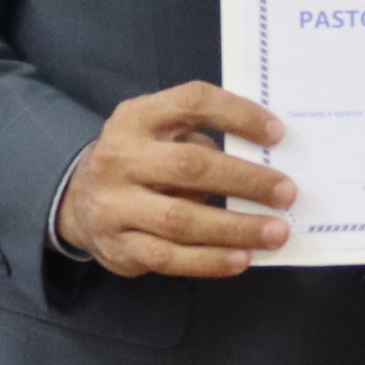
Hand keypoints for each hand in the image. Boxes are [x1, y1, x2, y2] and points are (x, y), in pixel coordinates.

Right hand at [63, 83, 293, 278]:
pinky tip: (242, 259)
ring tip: (275, 232)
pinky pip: (170, 258)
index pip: (192, 103)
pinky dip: (210, 261)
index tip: (277, 133)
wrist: (78, 201)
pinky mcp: (119, 247)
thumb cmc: (141, 161)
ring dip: (235, 229)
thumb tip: (265, 163)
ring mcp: (114, 206)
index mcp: (136, 117)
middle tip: (286, 193)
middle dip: (245, 180)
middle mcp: (119, 158)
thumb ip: (202, 139)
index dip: (237, 115)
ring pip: (181, 220)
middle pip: (189, 166)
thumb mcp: (160, 134)